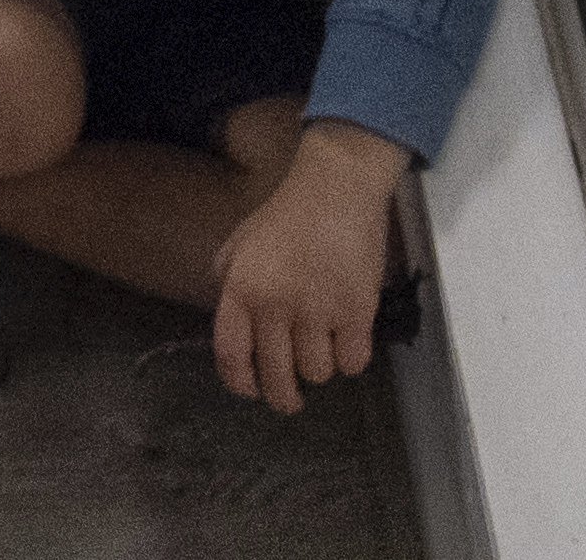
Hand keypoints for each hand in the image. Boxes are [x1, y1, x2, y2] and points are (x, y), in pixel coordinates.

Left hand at [213, 120, 408, 410]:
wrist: (336, 187)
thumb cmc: (287, 214)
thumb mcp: (240, 243)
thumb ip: (229, 286)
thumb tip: (234, 330)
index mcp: (241, 288)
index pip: (231, 355)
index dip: (240, 383)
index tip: (251, 391)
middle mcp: (275, 305)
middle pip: (276, 377)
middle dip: (283, 396)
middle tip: (290, 398)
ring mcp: (317, 310)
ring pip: (317, 373)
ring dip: (320, 366)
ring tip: (323, 343)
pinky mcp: (356, 311)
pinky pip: (352, 362)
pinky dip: (351, 357)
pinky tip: (348, 338)